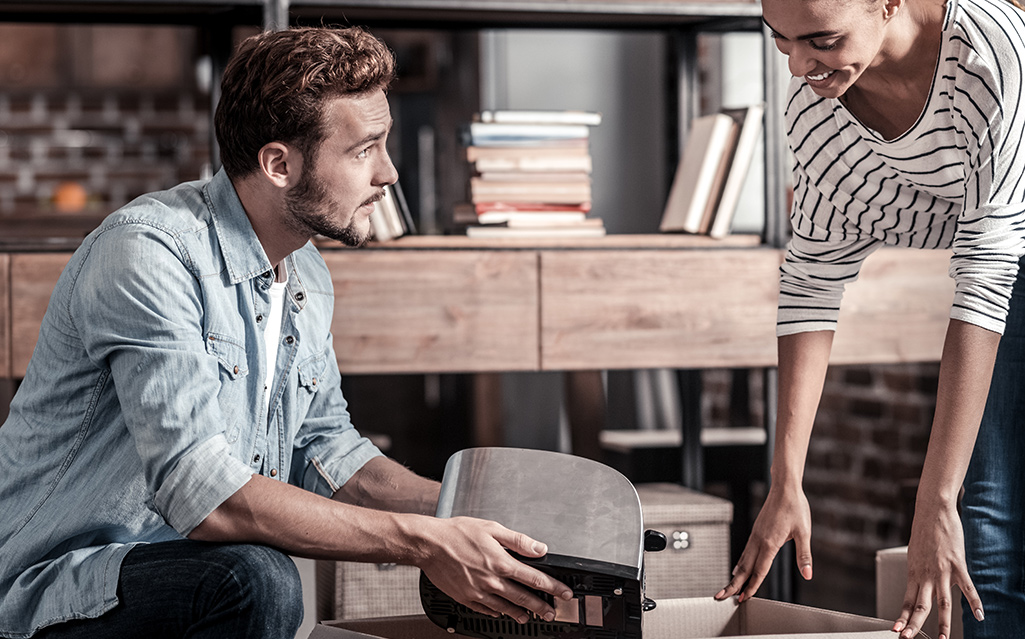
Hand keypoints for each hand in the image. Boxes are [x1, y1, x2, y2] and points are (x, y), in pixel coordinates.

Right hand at [417, 516, 573, 622]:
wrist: (429, 545)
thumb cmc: (457, 533)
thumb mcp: (492, 529)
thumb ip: (518, 541)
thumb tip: (539, 548)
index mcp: (501, 562)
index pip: (535, 578)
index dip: (553, 587)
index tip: (564, 593)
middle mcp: (492, 581)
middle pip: (524, 597)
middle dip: (541, 606)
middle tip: (552, 613)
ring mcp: (479, 592)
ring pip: (505, 607)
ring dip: (520, 613)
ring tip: (529, 617)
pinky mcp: (466, 598)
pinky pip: (485, 610)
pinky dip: (496, 612)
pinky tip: (501, 613)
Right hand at [715, 483, 812, 601]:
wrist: (784, 488)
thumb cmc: (795, 508)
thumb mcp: (804, 533)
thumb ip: (804, 556)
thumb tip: (808, 575)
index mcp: (770, 543)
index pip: (759, 571)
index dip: (751, 587)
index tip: (742, 599)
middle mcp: (758, 541)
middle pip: (744, 568)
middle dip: (733, 584)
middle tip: (720, 596)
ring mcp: (755, 536)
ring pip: (742, 560)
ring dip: (735, 575)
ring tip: (728, 587)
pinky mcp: (756, 531)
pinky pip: (745, 551)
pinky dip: (740, 563)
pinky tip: (739, 568)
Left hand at [893, 500, 983, 638]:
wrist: (933, 511)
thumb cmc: (924, 531)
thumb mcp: (916, 554)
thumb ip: (919, 571)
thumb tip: (921, 582)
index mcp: (914, 573)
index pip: (906, 600)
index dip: (902, 617)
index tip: (897, 630)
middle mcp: (925, 574)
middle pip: (920, 605)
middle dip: (914, 624)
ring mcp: (942, 571)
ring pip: (942, 602)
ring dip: (943, 622)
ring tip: (943, 638)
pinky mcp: (957, 564)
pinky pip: (967, 587)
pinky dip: (974, 603)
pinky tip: (979, 615)